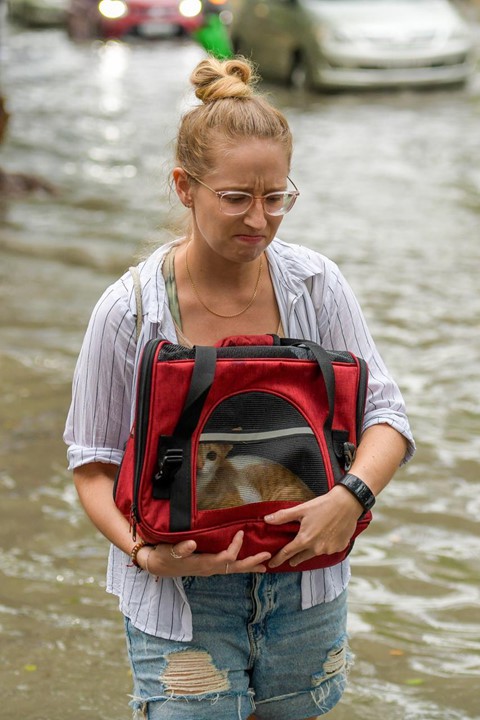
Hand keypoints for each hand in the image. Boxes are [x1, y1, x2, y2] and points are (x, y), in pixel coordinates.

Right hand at [138, 530, 270, 577]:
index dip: (236, 546)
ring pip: (234, 570)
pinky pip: (229, 568)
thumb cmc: (165, 556)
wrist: (157, 565)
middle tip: (267, 558)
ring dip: (249, 566)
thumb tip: (193, 544)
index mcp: (204, 564)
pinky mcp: (209, 567)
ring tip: (264, 565)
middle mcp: (210, 569)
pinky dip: (240, 565)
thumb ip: (181, 548)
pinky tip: (246, 563)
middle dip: (252, 563)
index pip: (226, 557)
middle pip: (235, 568)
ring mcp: (210, 570)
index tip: (241, 532)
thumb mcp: (170, 551)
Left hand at [264, 486, 361, 568]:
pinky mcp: (340, 548)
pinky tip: (327, 537)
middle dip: (295, 559)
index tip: (272, 564)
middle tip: (290, 561)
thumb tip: (266, 519)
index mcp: (305, 539)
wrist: (347, 504)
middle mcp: (317, 548)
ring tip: (311, 544)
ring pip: (316, 553)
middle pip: (301, 556)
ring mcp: (329, 549)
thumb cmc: (323, 505)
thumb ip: (283, 516)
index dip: (279, 559)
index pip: (287, 553)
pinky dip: (326, 545)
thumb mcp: (301, 509)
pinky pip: (329, 549)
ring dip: (312, 550)